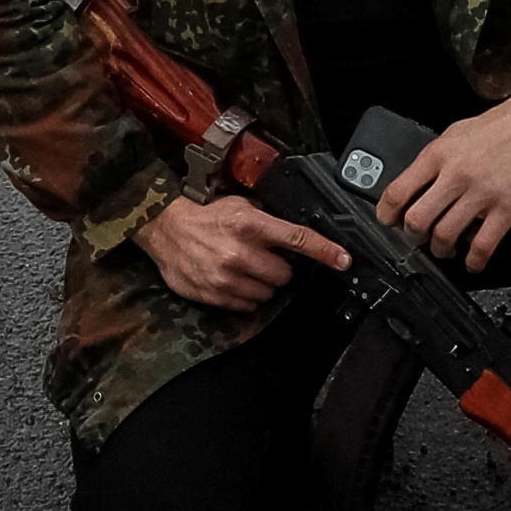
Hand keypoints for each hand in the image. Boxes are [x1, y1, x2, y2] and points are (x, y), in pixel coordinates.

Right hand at [135, 189, 348, 311]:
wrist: (166, 230)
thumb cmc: (206, 217)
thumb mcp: (240, 206)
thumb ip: (267, 220)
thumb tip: (295, 234)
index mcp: (251, 225)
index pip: (298, 239)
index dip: (325, 251)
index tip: (343, 260)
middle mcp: (241, 253)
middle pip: (285, 274)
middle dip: (280, 268)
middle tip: (264, 257)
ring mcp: (228, 278)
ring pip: (268, 293)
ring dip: (263, 284)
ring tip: (245, 268)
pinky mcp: (216, 295)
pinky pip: (248, 305)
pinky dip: (246, 295)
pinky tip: (233, 279)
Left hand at [383, 62, 510, 265]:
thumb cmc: (502, 125)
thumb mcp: (456, 132)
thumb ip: (435, 159)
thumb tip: (417, 184)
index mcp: (440, 154)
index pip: (398, 191)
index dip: (387, 214)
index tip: (389, 221)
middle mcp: (456, 174)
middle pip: (417, 220)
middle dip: (413, 236)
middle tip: (418, 239)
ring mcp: (482, 194)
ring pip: (445, 236)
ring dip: (440, 250)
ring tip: (445, 249)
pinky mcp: (507, 209)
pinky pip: (482, 245)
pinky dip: (474, 261)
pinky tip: (473, 261)